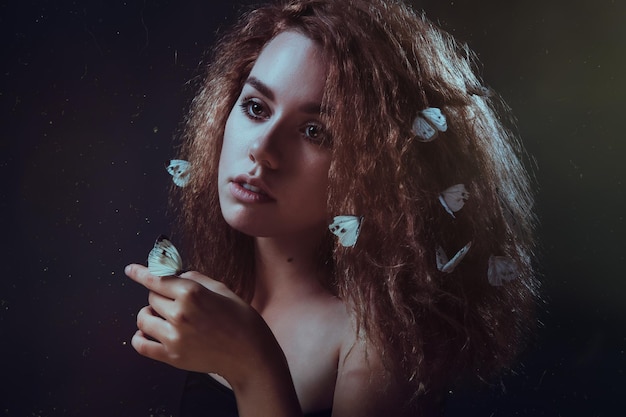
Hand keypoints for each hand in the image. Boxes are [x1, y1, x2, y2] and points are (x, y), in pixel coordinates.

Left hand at [124, 264, 263, 381]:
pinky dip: (140, 336)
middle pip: (151, 297)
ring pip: (143, 318)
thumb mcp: (222, 289)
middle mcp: (180, 313)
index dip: (141, 273)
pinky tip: (149, 332)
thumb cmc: (241, 320)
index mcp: (192, 293)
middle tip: (175, 300)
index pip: (157, 279)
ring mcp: (174, 336)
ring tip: (164, 316)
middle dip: (160, 295)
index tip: (131, 270)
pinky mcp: (171, 356)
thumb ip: (195, 279)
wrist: (249, 353)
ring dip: (150, 314)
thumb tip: (176, 275)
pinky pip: (141, 344)